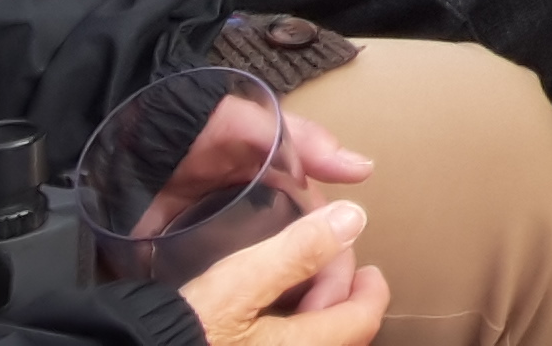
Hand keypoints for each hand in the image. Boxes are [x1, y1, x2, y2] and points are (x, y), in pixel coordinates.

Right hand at [179, 198, 388, 345]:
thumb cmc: (181, 333)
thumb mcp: (239, 283)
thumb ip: (298, 250)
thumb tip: (352, 218)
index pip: (362, 319)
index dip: (370, 287)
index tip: (368, 263)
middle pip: (340, 332)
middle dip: (335, 291)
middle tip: (320, 256)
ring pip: (311, 341)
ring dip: (311, 310)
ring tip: (291, 278)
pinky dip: (286, 327)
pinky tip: (264, 310)